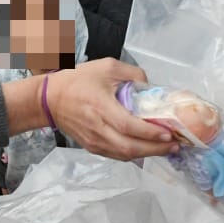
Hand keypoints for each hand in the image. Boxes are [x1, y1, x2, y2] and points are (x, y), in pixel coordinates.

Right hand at [41, 59, 176, 160]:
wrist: (48, 100)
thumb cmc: (77, 80)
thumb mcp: (106, 67)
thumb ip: (132, 74)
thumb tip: (151, 87)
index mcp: (101, 107)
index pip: (129, 126)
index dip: (150, 133)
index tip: (169, 134)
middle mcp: (98, 129)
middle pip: (130, 147)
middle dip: (155, 149)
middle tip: (175, 146)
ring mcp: (94, 141)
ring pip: (125, 155)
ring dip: (148, 154)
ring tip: (167, 149)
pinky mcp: (92, 147)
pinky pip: (117, 155)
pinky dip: (134, 155)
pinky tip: (147, 150)